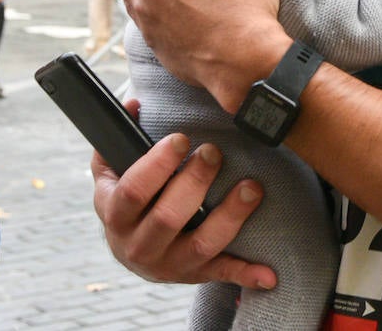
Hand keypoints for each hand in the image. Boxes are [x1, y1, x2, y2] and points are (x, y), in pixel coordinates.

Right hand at [91, 101, 275, 287]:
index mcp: (116, 215)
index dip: (158, 165)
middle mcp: (139, 246)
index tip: (182, 138)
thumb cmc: (126, 199)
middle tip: (214, 152)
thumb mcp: (111, 172)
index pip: (133, 191)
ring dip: (230, 216)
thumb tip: (135, 104)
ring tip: (252, 187)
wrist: (130, 250)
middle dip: (195, 182)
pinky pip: (222, 275)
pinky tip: (269, 274)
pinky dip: (246, 275)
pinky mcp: (195, 276)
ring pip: (201, 245)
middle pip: (168, 217)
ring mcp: (169, 264)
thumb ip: (119, 138)